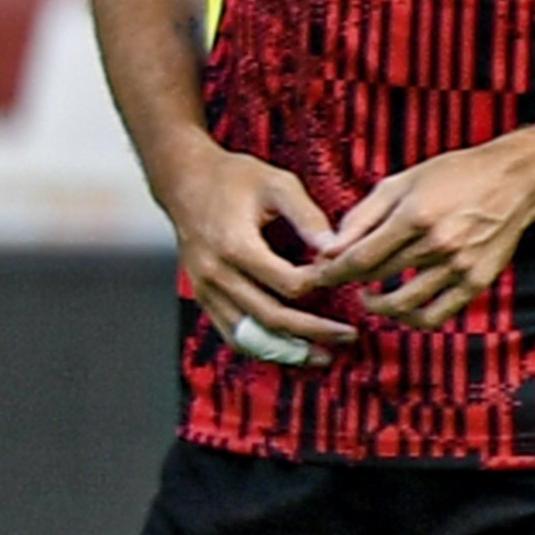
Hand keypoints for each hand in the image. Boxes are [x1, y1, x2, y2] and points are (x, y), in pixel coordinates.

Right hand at [154, 143, 352, 356]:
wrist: (185, 181)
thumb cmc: (234, 178)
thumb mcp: (277, 184)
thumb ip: (309, 217)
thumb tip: (336, 251)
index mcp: (235, 246)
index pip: (287, 284)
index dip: (320, 286)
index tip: (341, 279)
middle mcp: (217, 274)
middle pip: (271, 317)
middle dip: (314, 331)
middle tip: (349, 335)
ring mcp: (206, 290)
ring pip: (250, 335)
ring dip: (288, 351)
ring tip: (322, 356)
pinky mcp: (203, 297)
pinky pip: (232, 334)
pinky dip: (261, 347)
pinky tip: (288, 351)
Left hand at [298, 131, 534, 327]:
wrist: (515, 179)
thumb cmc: (454, 174)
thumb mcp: (402, 181)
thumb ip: (363, 215)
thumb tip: (331, 246)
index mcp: (415, 215)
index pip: (359, 257)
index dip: (332, 271)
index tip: (319, 274)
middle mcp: (437, 244)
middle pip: (376, 278)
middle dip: (348, 283)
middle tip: (337, 280)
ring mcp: (459, 266)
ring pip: (402, 304)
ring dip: (377, 305)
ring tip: (368, 295)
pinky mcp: (477, 282)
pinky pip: (436, 316)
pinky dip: (411, 318)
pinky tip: (401, 306)